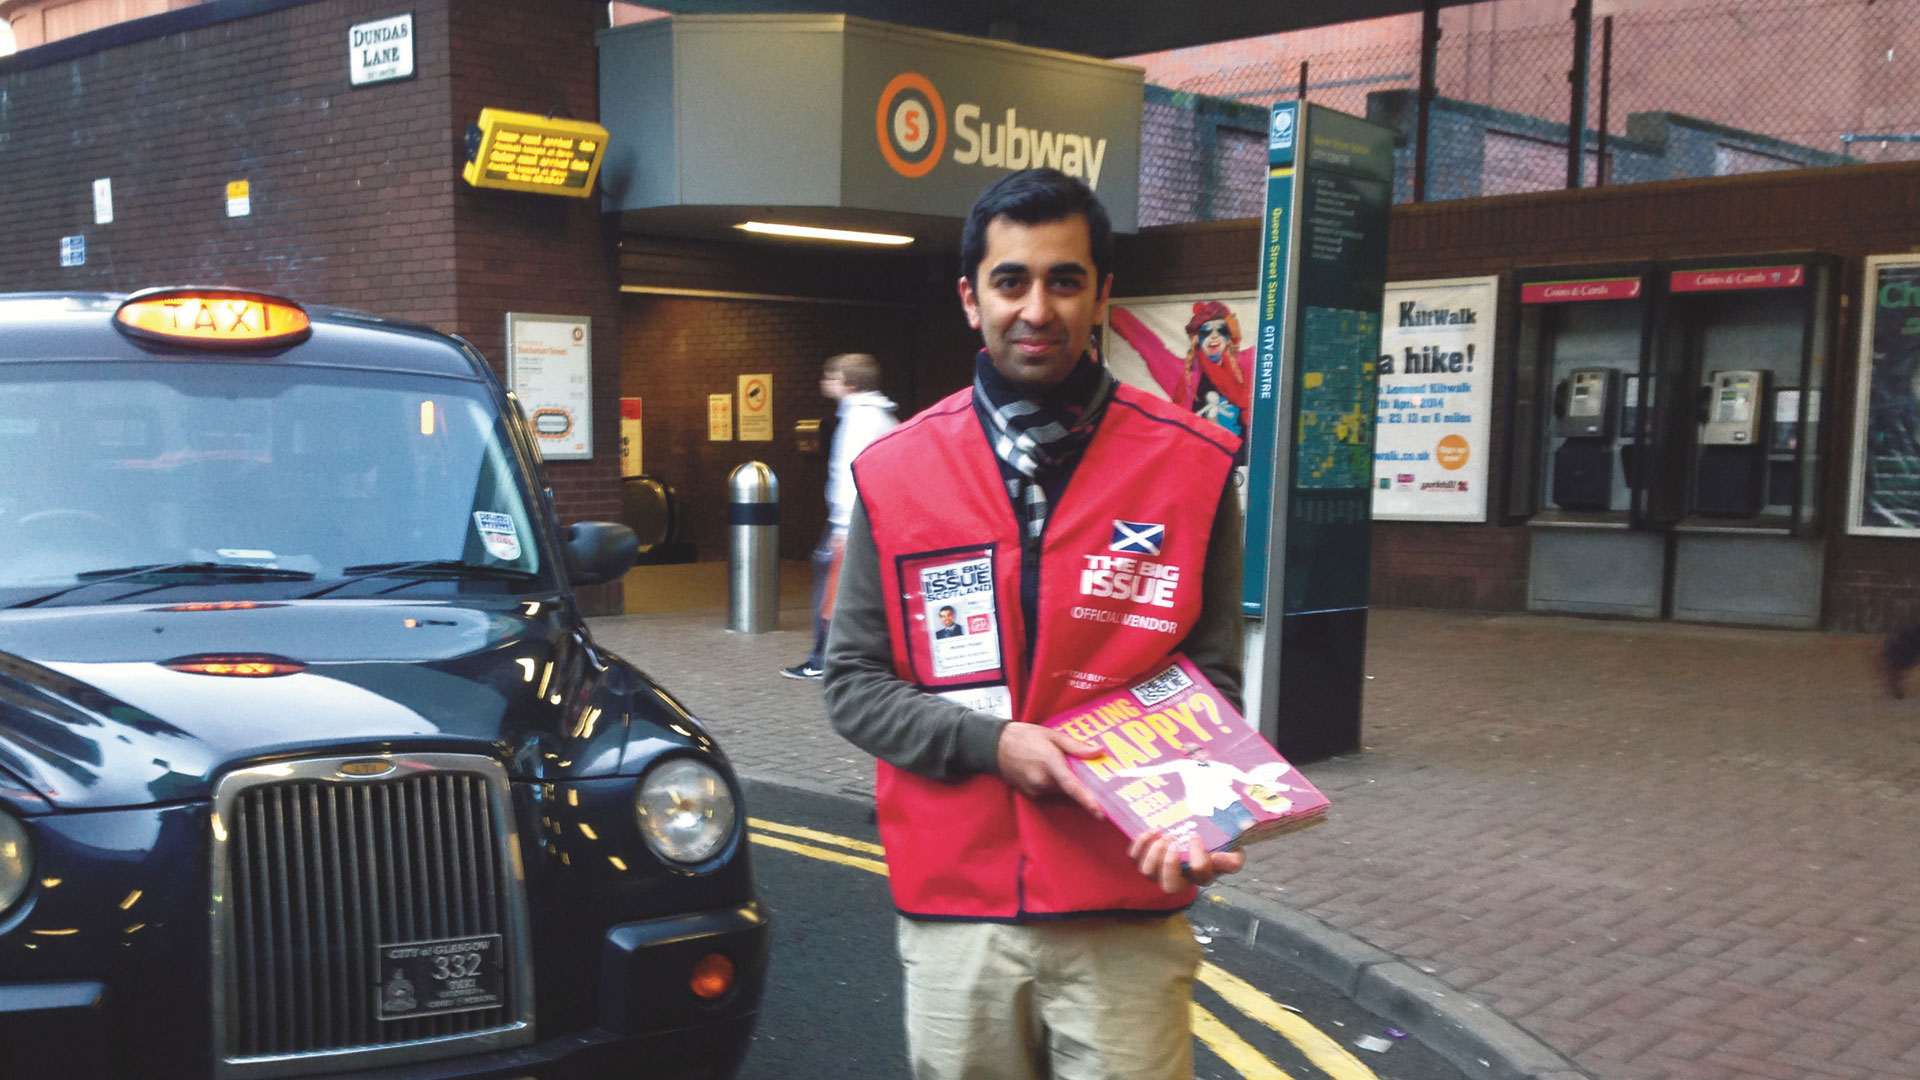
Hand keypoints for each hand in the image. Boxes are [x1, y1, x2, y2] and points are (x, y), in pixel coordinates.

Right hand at [994, 723, 1104, 815]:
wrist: (995, 746)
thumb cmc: (1025, 737)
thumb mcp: (1052, 735)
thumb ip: (1076, 746)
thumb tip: (1098, 751)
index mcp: (1050, 763)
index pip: (1072, 786)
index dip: (1087, 801)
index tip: (1101, 813)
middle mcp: (1042, 781)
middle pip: (1071, 789)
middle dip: (1081, 785)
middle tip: (1090, 774)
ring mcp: (1035, 790)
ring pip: (1062, 792)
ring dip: (1067, 783)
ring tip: (1059, 764)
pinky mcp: (1031, 795)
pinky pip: (1051, 793)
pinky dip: (1056, 785)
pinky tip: (1048, 770)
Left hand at [1127, 830, 1245, 892]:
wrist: (1197, 826)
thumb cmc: (1215, 838)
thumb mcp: (1230, 845)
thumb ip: (1232, 854)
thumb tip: (1227, 860)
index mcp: (1203, 874)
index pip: (1201, 874)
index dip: (1199, 857)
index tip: (1196, 837)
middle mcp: (1180, 877)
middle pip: (1170, 886)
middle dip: (1170, 865)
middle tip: (1174, 842)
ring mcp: (1161, 869)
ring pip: (1148, 873)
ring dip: (1153, 854)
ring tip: (1163, 834)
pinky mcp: (1146, 857)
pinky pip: (1135, 858)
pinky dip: (1139, 845)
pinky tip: (1152, 831)